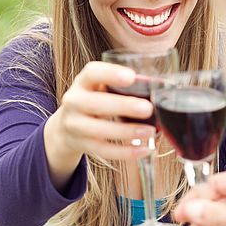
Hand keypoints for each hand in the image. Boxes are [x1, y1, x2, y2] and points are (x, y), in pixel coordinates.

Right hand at [44, 61, 154, 188]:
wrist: (67, 126)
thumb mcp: (102, 88)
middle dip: (123, 106)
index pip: (92, 73)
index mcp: (83, 82)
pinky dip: (125, 152)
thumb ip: (125, 86)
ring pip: (100, 130)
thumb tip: (159, 86)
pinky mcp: (82, 144)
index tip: (131, 77)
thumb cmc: (96, 100)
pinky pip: (104, 150)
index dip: (111, 74)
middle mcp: (74, 102)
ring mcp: (75, 125)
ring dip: (127, 132)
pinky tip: (144, 149)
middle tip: (147, 109)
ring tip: (150, 131)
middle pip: (96, 103)